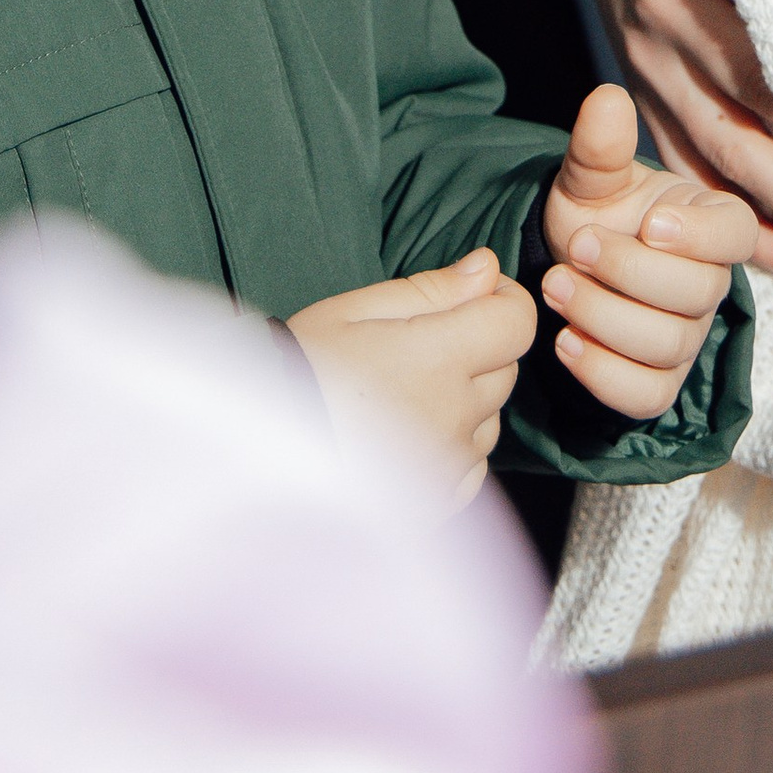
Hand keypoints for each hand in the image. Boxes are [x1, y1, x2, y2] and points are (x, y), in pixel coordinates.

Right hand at [287, 248, 536, 504]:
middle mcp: (454, 417)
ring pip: (490, 419)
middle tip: (423, 343)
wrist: (255, 456)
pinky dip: (455, 447)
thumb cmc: (300, 371)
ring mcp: (448, 467)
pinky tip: (411, 434)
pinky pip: (472, 468)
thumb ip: (430, 290)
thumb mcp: (354, 310)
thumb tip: (488, 268)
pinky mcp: (436, 504)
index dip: (504, 300)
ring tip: (406, 393)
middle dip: (480, 346)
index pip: (517, 323)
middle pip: (506, 368)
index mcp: (438, 359)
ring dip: (467, 400)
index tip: (477, 295)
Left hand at [539, 83, 755, 423]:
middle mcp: (709, 283)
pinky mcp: (658, 381)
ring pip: (666, 345)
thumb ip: (599, 144)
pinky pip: (646, 394)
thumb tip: (607, 98)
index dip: (698, 237)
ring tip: (555, 286)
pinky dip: (602, 372)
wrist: (568, 262)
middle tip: (574, 247)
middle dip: (627, 273)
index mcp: (710, 223)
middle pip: (695, 296)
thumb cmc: (596, 211)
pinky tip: (565, 340)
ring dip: (603, 317)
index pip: (736, 235)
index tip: (649, 224)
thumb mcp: (590, 176)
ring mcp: (687, 337)